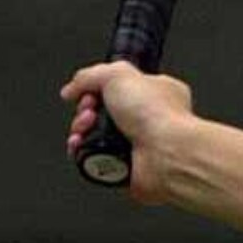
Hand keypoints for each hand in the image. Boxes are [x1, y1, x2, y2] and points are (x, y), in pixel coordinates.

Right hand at [60, 61, 197, 202]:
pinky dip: (82, 152)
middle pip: (100, 112)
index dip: (96, 88)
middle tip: (90, 111)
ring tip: (86, 127)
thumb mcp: (119, 75)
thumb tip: (73, 88)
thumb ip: (91, 75)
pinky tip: (82, 145)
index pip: (117, 87)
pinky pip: (93, 160)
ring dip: (80, 130)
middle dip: (85, 110)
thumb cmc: (160, 116)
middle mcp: (148, 120)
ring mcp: (136, 145)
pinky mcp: (125, 168)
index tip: (88, 91)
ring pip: (93, 136)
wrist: (169, 154)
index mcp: (155, 92)